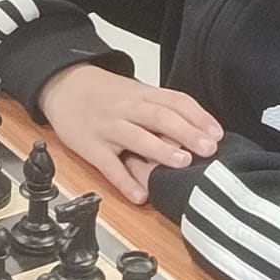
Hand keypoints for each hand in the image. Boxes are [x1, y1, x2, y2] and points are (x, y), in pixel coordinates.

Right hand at [37, 65, 221, 205]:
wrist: (62, 85)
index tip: (217, 134)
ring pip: (136, 137)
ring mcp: (108, 127)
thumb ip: (160, 109)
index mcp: (142, 94)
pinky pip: (108, 166)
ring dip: (160, 150)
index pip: (175, 101)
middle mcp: (127, 109)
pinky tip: (140, 195)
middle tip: (208, 149)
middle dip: (186, 133)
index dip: (198, 117)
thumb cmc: (105, 94)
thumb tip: (198, 131)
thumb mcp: (134, 92)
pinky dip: (125, 181)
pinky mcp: (91, 146)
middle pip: (160, 117)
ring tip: (182, 163)